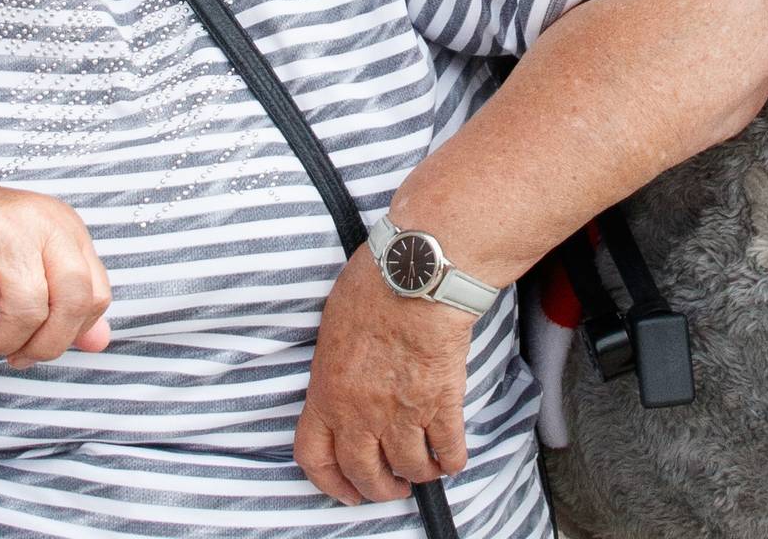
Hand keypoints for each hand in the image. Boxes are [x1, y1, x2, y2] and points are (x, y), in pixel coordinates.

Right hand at [0, 164, 114, 366]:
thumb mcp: (21, 268)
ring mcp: (3, 227)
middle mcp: (42, 222)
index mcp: (64, 228)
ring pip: (27, 309)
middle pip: (73, 301)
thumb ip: (62, 304)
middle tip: (14, 354)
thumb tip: (100, 344)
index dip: (70, 333)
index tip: (37, 343)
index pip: (96, 295)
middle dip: (45, 345)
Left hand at [295, 251, 475, 504]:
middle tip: (389, 488)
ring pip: (409, 468)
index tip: (345, 490)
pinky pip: (449, 449)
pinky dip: (452, 460)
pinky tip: (452, 459)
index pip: (315, 456)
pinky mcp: (442, 403)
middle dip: (378, 488)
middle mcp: (361, 413)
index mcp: (326, 393)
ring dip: (417, 475)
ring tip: (422, 471)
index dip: (330, 482)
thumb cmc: (373, 287)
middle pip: (364, 472)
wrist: (416, 276)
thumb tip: (339, 379)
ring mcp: (403, 412)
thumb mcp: (332, 328)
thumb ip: (333, 367)